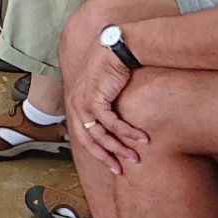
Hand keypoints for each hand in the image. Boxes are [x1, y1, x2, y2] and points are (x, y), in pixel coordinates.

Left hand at [63, 43, 147, 173]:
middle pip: (89, 142)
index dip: (98, 154)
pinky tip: (142, 138)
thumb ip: (105, 109)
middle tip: (121, 169)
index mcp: (75, 106)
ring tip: (136, 155)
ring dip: (120, 147)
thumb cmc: (112, 68)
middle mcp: (75, 107)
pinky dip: (127, 132)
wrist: (115, 48)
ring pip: (101, 136)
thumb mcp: (105, 92)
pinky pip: (112, 124)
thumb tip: (114, 128)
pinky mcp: (94, 99)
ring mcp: (82, 104)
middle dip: (106, 157)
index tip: (113, 165)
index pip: (83, 138)